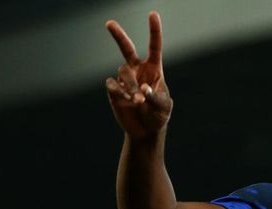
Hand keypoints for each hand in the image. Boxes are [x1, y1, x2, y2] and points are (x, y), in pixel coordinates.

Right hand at [106, 12, 172, 139]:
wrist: (145, 131)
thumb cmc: (158, 116)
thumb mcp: (163, 107)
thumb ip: (155, 97)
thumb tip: (142, 88)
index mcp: (153, 69)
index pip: (154, 47)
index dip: (153, 31)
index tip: (152, 14)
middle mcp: (137, 71)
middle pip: (126, 49)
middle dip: (118, 35)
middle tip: (108, 23)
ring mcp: (124, 80)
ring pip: (122, 72)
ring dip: (130, 85)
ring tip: (138, 100)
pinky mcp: (114, 90)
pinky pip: (112, 84)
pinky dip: (119, 91)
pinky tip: (127, 101)